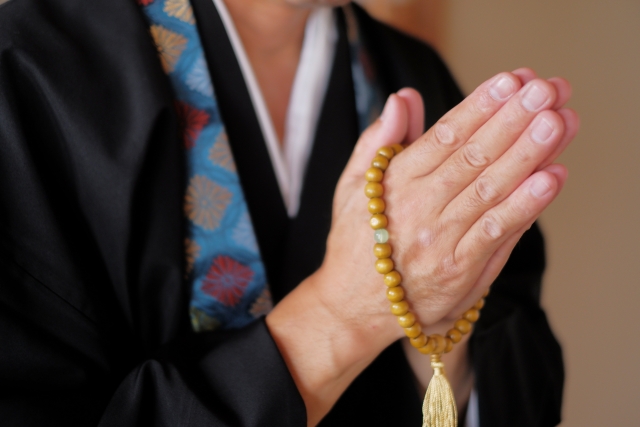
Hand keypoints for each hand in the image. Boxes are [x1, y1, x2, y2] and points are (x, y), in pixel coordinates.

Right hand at [266, 69, 578, 425]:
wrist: (353, 306)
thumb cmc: (355, 242)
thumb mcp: (352, 186)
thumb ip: (379, 142)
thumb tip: (403, 98)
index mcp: (394, 182)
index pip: (444, 136)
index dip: (479, 106)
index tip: (509, 81)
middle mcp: (419, 208)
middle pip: (473, 157)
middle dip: (512, 120)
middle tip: (545, 90)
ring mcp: (441, 240)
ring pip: (489, 190)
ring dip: (527, 155)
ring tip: (555, 123)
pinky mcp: (460, 271)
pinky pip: (496, 233)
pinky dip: (525, 206)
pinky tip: (551, 178)